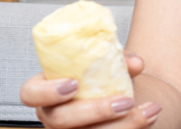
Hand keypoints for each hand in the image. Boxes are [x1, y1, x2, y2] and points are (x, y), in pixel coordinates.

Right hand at [20, 52, 161, 128]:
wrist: (121, 95)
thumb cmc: (105, 77)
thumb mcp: (110, 63)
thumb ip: (121, 59)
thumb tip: (135, 62)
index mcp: (47, 89)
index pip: (30, 94)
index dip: (46, 91)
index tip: (73, 84)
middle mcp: (53, 115)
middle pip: (60, 120)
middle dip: (95, 111)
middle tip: (125, 101)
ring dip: (123, 125)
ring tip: (149, 110)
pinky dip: (133, 128)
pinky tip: (150, 116)